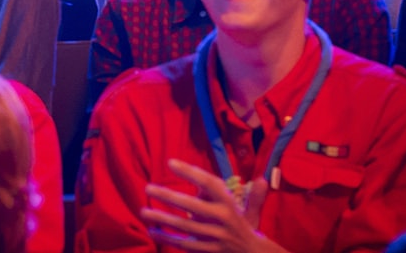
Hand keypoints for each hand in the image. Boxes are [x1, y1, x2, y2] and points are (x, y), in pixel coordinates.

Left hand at [142, 159, 269, 251]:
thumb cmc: (243, 228)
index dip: (190, 172)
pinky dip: (167, 238)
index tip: (170, 162)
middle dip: (168, 197)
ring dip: (162, 219)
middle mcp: (223, 219)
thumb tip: (261, 179)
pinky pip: (184, 244)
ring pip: (184, 227)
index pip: (209, 183)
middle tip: (148, 188)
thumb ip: (251, 195)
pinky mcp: (207, 252)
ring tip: (143, 211)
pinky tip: (152, 231)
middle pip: (192, 206)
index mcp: (230, 203)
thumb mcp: (250, 211)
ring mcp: (215, 238)